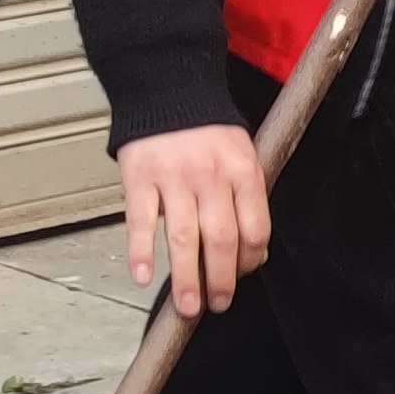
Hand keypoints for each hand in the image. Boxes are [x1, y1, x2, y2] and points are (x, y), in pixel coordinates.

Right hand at [120, 119, 272, 316]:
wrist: (167, 88)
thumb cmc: (206, 129)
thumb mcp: (242, 153)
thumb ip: (247, 196)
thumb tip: (253, 251)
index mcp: (242, 170)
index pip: (255, 228)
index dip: (251, 260)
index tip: (242, 277)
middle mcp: (210, 176)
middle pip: (222, 239)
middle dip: (222, 280)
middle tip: (217, 304)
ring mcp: (173, 178)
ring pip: (183, 237)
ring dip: (186, 277)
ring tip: (187, 305)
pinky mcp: (139, 178)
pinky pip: (140, 221)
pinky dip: (141, 251)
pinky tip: (143, 275)